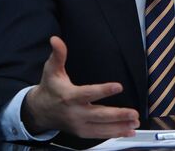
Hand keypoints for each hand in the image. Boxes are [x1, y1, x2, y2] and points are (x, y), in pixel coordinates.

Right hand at [22, 36, 139, 137]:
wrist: (40, 111)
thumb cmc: (49, 88)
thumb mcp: (51, 70)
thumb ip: (58, 54)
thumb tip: (55, 39)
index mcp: (69, 96)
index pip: (88, 93)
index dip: (103, 91)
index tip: (118, 86)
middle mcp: (75, 113)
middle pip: (99, 115)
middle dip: (118, 115)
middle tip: (133, 113)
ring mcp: (79, 125)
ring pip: (102, 128)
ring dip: (120, 126)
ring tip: (134, 123)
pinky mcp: (82, 132)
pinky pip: (100, 135)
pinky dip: (115, 133)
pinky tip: (128, 131)